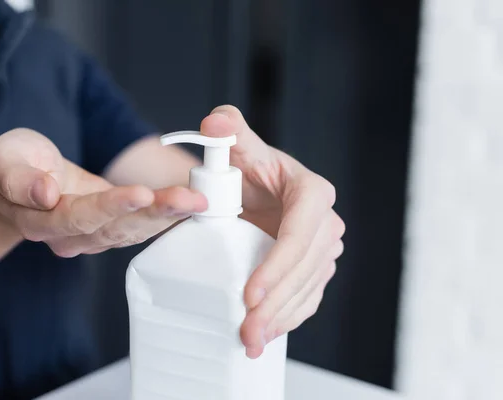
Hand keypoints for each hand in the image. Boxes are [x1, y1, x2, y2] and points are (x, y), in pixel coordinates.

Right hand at [0, 128, 206, 256]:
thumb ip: (16, 178)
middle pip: (117, 229)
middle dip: (156, 213)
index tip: (141, 193)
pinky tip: (193, 205)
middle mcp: (73, 237)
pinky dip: (168, 215)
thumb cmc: (14, 166)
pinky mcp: (115, 225)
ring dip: (168, 215)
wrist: (24, 180)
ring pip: (135, 230)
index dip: (110, 207)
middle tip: (190, 200)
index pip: (79, 217)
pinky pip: (143, 224)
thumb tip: (44, 194)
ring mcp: (96, 235)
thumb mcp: (4, 160)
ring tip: (198, 201)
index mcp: (42, 222)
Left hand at [201, 106, 344, 357]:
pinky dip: (289, 319)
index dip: (277, 266)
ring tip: (252, 341)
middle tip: (246, 329)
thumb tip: (215, 123)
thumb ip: (229, 130)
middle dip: (276, 303)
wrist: (256, 190)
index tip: (250, 293)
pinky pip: (308, 298)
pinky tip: (268, 336)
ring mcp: (323, 249)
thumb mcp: (239, 148)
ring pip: (307, 289)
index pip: (299, 234)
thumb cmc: (248, 166)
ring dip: (281, 319)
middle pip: (304, 270)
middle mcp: (326, 223)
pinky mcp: (315, 268)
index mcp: (312, 193)